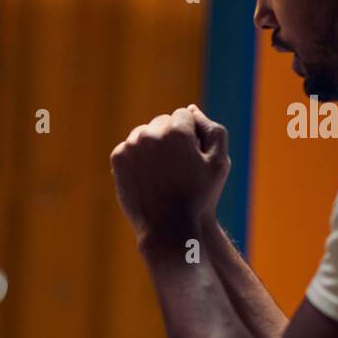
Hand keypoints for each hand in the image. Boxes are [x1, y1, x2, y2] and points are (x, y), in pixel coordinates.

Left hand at [109, 104, 229, 244]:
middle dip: (170, 137)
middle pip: (162, 122)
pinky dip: (137, 157)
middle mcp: (150, 133)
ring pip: (144, 133)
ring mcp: (131, 146)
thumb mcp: (219, 163)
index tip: (192, 157)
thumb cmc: (199, 196)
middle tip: (177, 167)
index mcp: (176, 130)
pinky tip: (148, 176)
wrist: (169, 227)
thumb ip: (213, 130)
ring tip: (163, 172)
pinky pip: (129, 147)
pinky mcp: (117, 158)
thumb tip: (192, 109)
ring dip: (152, 145)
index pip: (184, 115)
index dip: (191, 136)